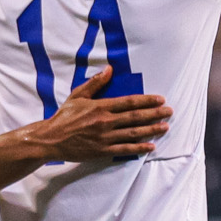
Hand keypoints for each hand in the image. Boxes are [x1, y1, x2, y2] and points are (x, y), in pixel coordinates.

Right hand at [34, 65, 170, 161]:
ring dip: (151, 129)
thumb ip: (95, 83)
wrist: (51, 139)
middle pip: (135, 117)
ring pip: (133, 133)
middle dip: (155, 114)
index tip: (160, 99)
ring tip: (165, 127)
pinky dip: (139, 147)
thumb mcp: (77, 96)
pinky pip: (125, 150)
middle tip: (169, 112)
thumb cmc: (64, 117)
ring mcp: (105, 138)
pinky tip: (151, 146)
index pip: (129, 102)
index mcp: (100, 107)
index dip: (146, 100)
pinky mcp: (103, 151)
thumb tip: (109, 69)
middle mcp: (105, 122)